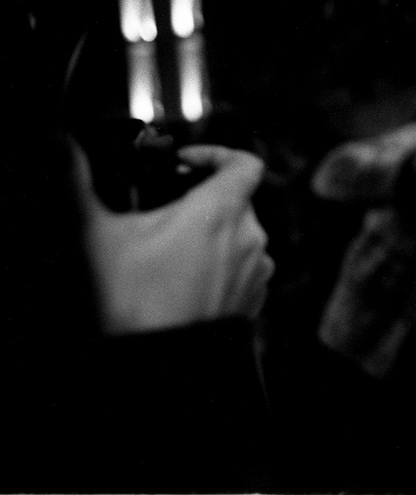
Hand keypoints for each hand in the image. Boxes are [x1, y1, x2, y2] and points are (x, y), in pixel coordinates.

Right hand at [74, 143, 273, 334]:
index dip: (216, 154)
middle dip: (202, 198)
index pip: (244, 164)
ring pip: (239, 234)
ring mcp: (256, 272)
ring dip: (211, 232)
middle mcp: (249, 239)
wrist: (163, 367)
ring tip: (170, 248)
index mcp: (222, 213)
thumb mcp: (98, 237)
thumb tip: (61, 146)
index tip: (185, 164)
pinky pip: (242, 266)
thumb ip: (78, 184)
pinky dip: (220, 262)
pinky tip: (184, 278)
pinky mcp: (253, 299)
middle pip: (237, 199)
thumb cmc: (135, 303)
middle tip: (164, 210)